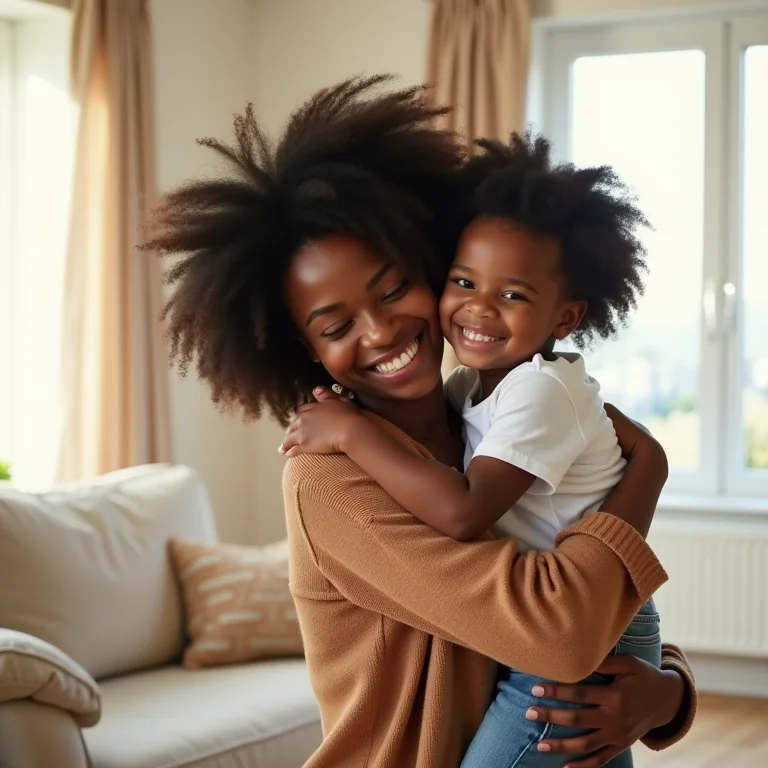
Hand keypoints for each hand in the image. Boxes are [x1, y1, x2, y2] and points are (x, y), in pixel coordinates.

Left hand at [279, 386, 360, 456]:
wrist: (349, 430)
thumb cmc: (348, 415)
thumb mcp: (338, 400)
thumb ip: (326, 395)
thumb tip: (315, 390)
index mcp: (312, 407)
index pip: (301, 410)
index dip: (301, 416)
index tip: (301, 420)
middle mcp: (304, 418)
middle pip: (293, 424)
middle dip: (292, 429)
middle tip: (291, 435)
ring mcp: (302, 432)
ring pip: (289, 437)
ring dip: (287, 442)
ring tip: (284, 447)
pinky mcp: (303, 445)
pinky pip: (292, 449)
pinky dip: (289, 451)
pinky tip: (288, 454)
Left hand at [527, 655, 684, 767]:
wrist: (668, 700)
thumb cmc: (644, 676)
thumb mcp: (629, 663)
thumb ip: (604, 662)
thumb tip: (578, 657)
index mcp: (616, 695)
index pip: (580, 693)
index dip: (557, 691)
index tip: (536, 689)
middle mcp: (616, 718)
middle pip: (578, 719)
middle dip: (552, 717)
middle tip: (529, 713)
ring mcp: (619, 735)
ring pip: (586, 744)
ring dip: (562, 745)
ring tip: (540, 745)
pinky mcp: (622, 746)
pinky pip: (601, 759)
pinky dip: (584, 766)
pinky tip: (566, 767)